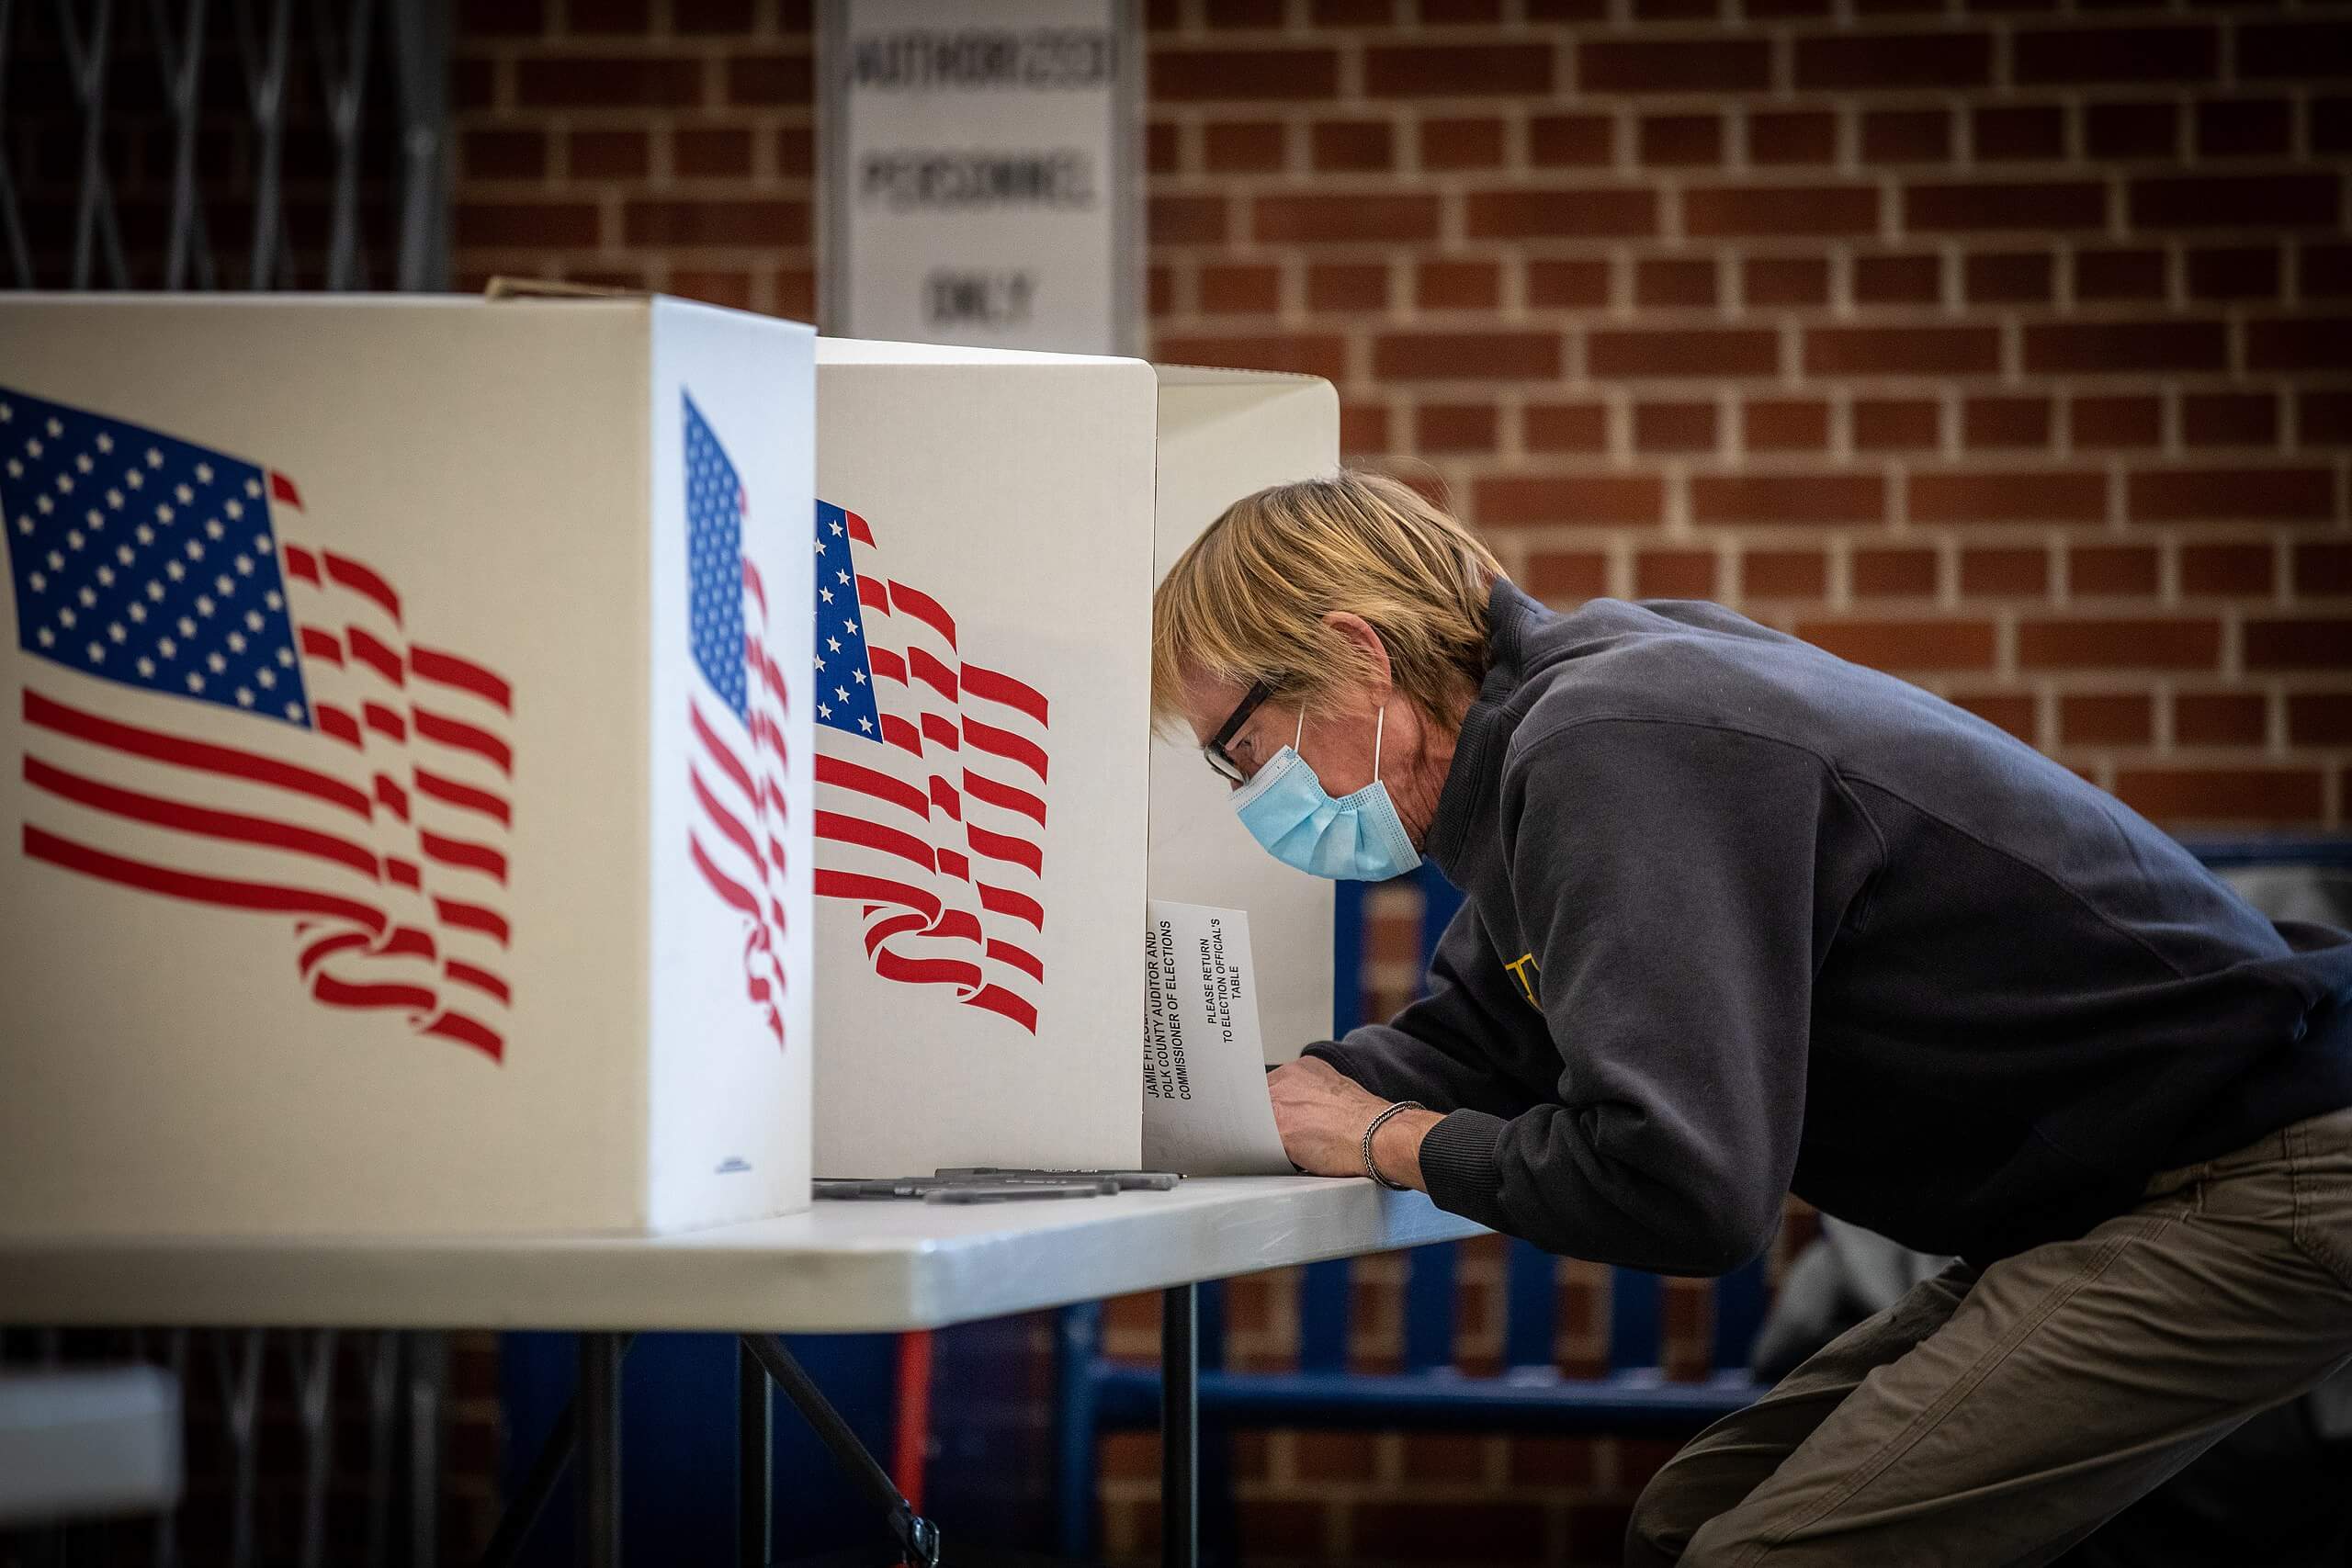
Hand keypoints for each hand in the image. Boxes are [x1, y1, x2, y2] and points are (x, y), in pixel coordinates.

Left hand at [1267, 1057, 1438, 1188]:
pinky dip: (1267, 1152)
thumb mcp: (1338, 1093)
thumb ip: (1312, 1096)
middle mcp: (1288, 1079)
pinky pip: (1259, 1143)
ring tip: (1291, 1147)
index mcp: (1303, 1068)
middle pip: (1260, 1101)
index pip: (1274, 1087)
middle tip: (1286, 1135)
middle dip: (1268, 1119)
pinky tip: (1287, 1158)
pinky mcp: (1280, 1129)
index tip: (1284, 1119)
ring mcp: (1281, 1103)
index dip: (1278, 1107)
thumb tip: (1301, 1113)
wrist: (1377, 1135)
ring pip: (1257, 1121)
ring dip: (1266, 1134)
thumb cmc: (1366, 1122)